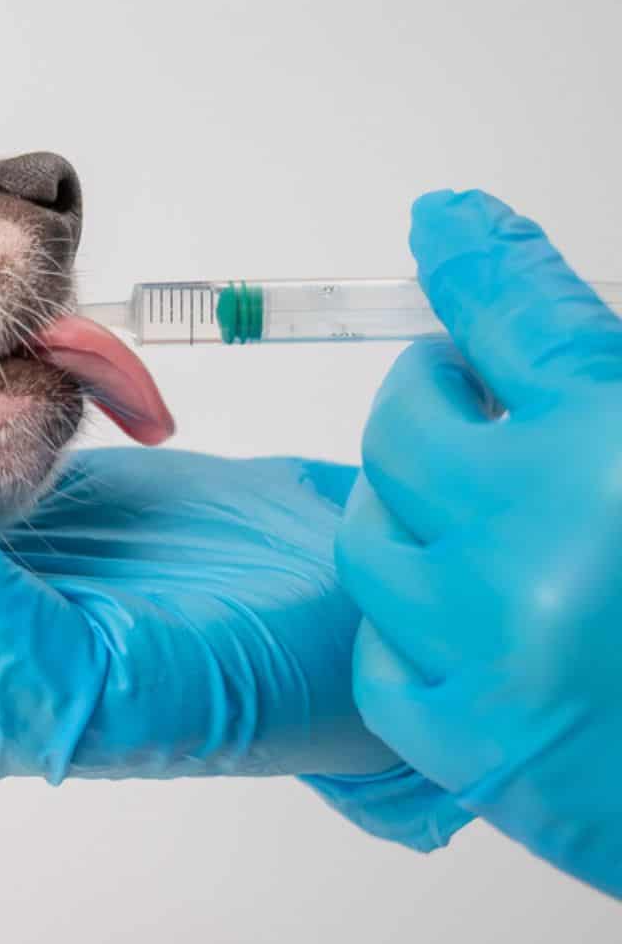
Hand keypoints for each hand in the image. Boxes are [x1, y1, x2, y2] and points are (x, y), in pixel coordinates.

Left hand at [338, 190, 621, 895]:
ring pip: (369, 531)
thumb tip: (523, 342)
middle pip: (408, 420)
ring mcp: (486, 647)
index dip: (477, 261)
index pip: (521, 317)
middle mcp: (540, 541)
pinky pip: (378, 648)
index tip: (443, 223)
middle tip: (462, 396)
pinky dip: (411, 626)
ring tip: (467, 511)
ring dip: (407, 508)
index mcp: (620, 459)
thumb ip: (605, 398)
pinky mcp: (459, 741)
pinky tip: (465, 620)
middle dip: (431, 395)